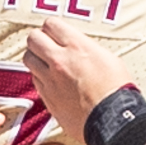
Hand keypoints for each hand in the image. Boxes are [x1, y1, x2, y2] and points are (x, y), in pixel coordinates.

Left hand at [24, 19, 134, 133]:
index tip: (55, 32)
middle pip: (33, 39)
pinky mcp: (47, 97)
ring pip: (28, 59)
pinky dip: (39, 77)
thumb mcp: (108, 58)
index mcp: (77, 46)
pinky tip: (50, 80)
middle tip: (46, 44)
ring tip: (45, 62)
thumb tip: (78, 48)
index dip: (53, 27)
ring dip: (36, 58)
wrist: (113, 120)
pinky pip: (34, 80)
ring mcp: (50, 80)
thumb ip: (86, 48)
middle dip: (39, 39)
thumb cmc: (117, 92)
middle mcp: (59, 61)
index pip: (51, 24)